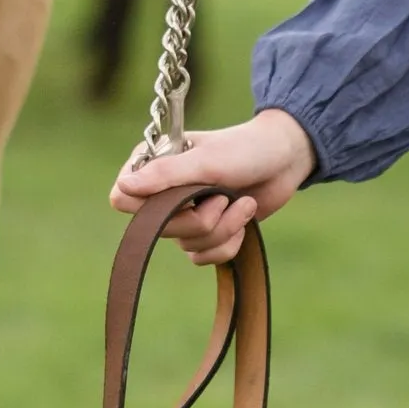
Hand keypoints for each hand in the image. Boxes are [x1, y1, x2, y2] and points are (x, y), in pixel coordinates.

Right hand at [110, 107, 316, 265]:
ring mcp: (184, 213)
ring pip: (186, 245)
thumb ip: (166, 175)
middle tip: (224, 196)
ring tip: (243, 203)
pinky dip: (229, 244)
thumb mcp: (206, 160)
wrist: (285, 160)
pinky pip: (203, 258)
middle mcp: (163, 191)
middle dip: (201, 218)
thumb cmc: (245, 149)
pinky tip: (244, 219)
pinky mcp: (206, 232)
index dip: (149, 207)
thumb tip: (123, 188)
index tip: (182, 196)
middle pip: (159, 229)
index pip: (122, 198)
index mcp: (154, 164)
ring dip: (223, 228)